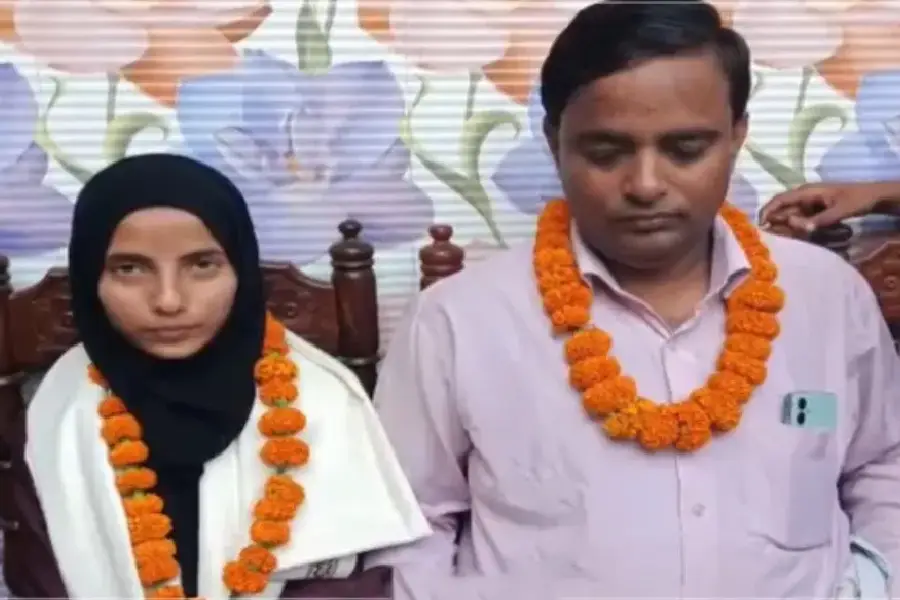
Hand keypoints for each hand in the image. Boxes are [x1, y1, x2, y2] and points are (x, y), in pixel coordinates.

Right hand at [760, 182, 899, 234]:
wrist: (874, 197)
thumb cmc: (857, 199)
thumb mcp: (840, 210)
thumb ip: (820, 220)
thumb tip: (801, 229)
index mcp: (807, 191)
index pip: (780, 199)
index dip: (767, 211)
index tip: (760, 225)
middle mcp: (804, 197)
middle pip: (782, 210)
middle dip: (775, 223)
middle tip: (770, 238)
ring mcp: (809, 205)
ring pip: (790, 216)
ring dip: (785, 227)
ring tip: (781, 240)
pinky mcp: (814, 212)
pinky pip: (800, 221)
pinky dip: (796, 228)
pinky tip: (795, 237)